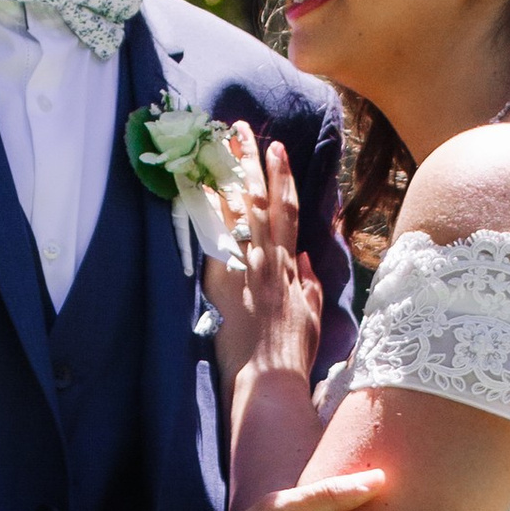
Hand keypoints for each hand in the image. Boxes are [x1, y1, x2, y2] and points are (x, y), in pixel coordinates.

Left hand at [204, 133, 322, 392]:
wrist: (270, 381)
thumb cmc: (290, 358)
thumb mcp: (310, 318)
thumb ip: (308, 286)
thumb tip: (305, 260)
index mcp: (290, 269)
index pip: (288, 212)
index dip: (283, 177)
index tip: (277, 150)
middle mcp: (270, 260)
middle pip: (262, 199)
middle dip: (252, 161)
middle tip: (240, 130)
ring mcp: (247, 267)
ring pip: (240, 208)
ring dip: (229, 172)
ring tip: (220, 143)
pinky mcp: (224, 280)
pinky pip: (215, 233)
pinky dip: (208, 205)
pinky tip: (199, 182)